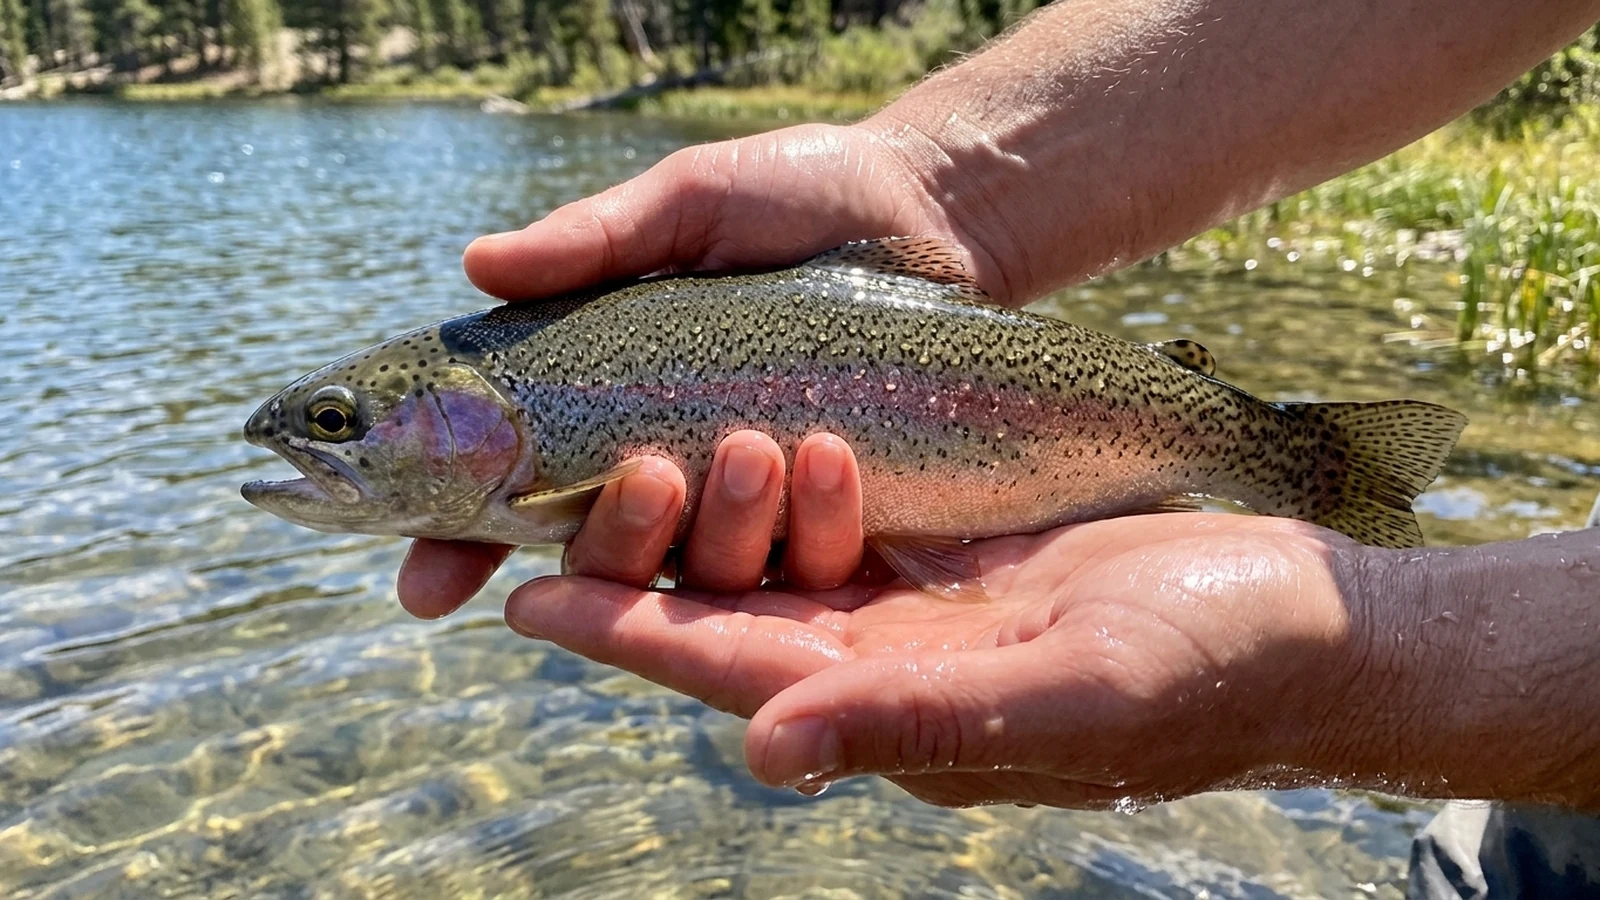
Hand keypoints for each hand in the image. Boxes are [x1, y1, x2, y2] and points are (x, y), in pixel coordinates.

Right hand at [400, 119, 1025, 612]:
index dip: (460, 545)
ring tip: (754, 447)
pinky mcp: (839, 515)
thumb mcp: (688, 204)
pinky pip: (808, 561)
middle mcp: (670, 469)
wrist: (935, 206)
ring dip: (716, 529)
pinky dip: (809, 523)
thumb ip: (593, 242)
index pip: (510, 493)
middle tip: (646, 474)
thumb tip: (476, 263)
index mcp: (608, 405)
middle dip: (610, 538)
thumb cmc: (797, 197)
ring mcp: (754, 504)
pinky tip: (827, 460)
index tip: (425, 586)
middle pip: (600, 553)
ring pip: (703, 570)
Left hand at [493, 477, 1372, 809]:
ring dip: (741, 507)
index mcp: (900, 714)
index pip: (731, 673)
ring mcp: (929, 618)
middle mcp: (895, 671)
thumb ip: (916, 719)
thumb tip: (766, 752)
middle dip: (669, 552)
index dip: (629, 635)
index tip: (525, 597)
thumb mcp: (1070, 697)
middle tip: (614, 472)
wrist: (1308, 628)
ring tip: (701, 437)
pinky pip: (860, 530)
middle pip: (740, 615)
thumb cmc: (1209, 673)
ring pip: (792, 568)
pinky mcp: (967, 569)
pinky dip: (809, 492)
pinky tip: (771, 439)